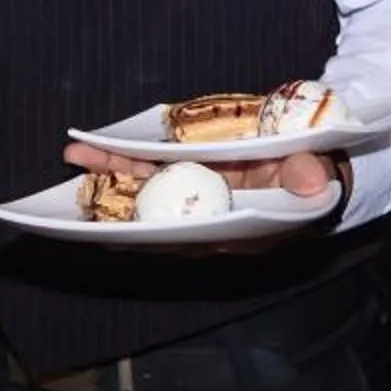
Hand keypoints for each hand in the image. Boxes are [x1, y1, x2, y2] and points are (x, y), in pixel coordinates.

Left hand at [62, 143, 343, 253]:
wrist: (315, 161)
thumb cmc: (313, 172)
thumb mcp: (317, 173)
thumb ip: (309, 177)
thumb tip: (312, 181)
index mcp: (239, 230)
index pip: (193, 237)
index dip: (157, 238)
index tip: (121, 238)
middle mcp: (209, 221)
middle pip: (154, 220)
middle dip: (113, 211)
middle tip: (73, 205)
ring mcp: (195, 197)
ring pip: (144, 192)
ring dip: (109, 176)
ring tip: (76, 156)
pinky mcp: (189, 173)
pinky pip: (149, 171)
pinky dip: (121, 162)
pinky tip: (91, 153)